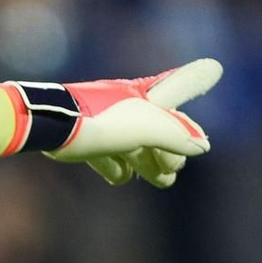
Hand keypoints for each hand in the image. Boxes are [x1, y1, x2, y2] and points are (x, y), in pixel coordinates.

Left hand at [47, 59, 221, 187]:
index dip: (191, 88)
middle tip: (173, 170)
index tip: (211, 81)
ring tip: (163, 181)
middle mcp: (125, 106)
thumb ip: (176, 136)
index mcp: (143, 96)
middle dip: (170, 150)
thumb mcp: (147, 127)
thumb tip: (202, 146)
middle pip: (156, 128)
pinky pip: (103, 154)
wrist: (50, 126)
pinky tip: (120, 177)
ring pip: (132, 144)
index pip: (176, 88)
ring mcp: (103, 123)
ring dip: (148, 162)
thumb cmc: (102, 120)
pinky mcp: (82, 140)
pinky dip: (114, 166)